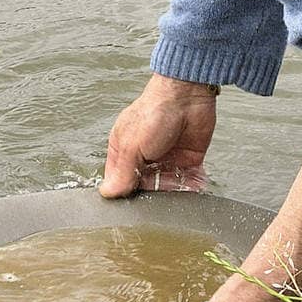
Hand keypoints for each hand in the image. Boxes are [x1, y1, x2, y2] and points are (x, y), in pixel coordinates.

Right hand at [99, 73, 216, 196]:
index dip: (125, 193)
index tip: (131, 205)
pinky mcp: (188, 159)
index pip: (120, 180)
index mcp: (124, 149)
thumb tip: (108, 193)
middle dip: (151, 195)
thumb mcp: (132, 144)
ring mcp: (167, 158)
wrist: (188, 96)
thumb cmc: (155, 112)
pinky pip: (187, 179)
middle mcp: (145, 156)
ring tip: (176, 197)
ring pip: (166, 186)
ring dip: (172, 193)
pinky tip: (192, 190)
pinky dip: (190, 186)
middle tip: (156, 204)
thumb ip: (122, 171)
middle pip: (144, 186)